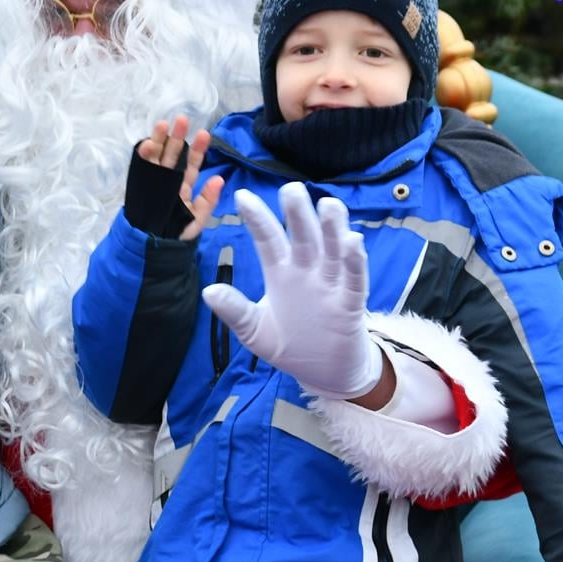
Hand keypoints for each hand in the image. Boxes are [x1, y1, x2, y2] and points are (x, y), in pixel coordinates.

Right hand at [138, 115, 223, 240]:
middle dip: (177, 138)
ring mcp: (153, 182)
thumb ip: (208, 200)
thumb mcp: (197, 219)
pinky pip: (141, 169)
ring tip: (163, 125)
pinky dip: (144, 157)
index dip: (198, 150)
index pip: (192, 165)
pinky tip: (147, 144)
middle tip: (182, 120)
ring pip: (157, 158)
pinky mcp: (139, 186)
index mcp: (183, 187)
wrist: (153, 248)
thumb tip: (220, 179)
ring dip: (159, 141)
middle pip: (173, 156)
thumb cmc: (176, 235)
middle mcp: (168, 181)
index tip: (204, 134)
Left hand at [201, 182, 382, 399]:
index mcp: (282, 273)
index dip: (257, 219)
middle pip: (303, 238)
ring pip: (332, 251)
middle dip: (297, 214)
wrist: (324, 373)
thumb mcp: (255, 331)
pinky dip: (355, 262)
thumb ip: (235, 311)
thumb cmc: (290, 345)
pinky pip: (355, 280)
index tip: (242, 196)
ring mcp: (330, 286)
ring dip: (332, 229)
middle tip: (291, 188)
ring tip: (328, 205)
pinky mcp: (350, 304)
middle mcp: (307, 272)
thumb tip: (207, 292)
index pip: (268, 240)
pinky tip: (353, 242)